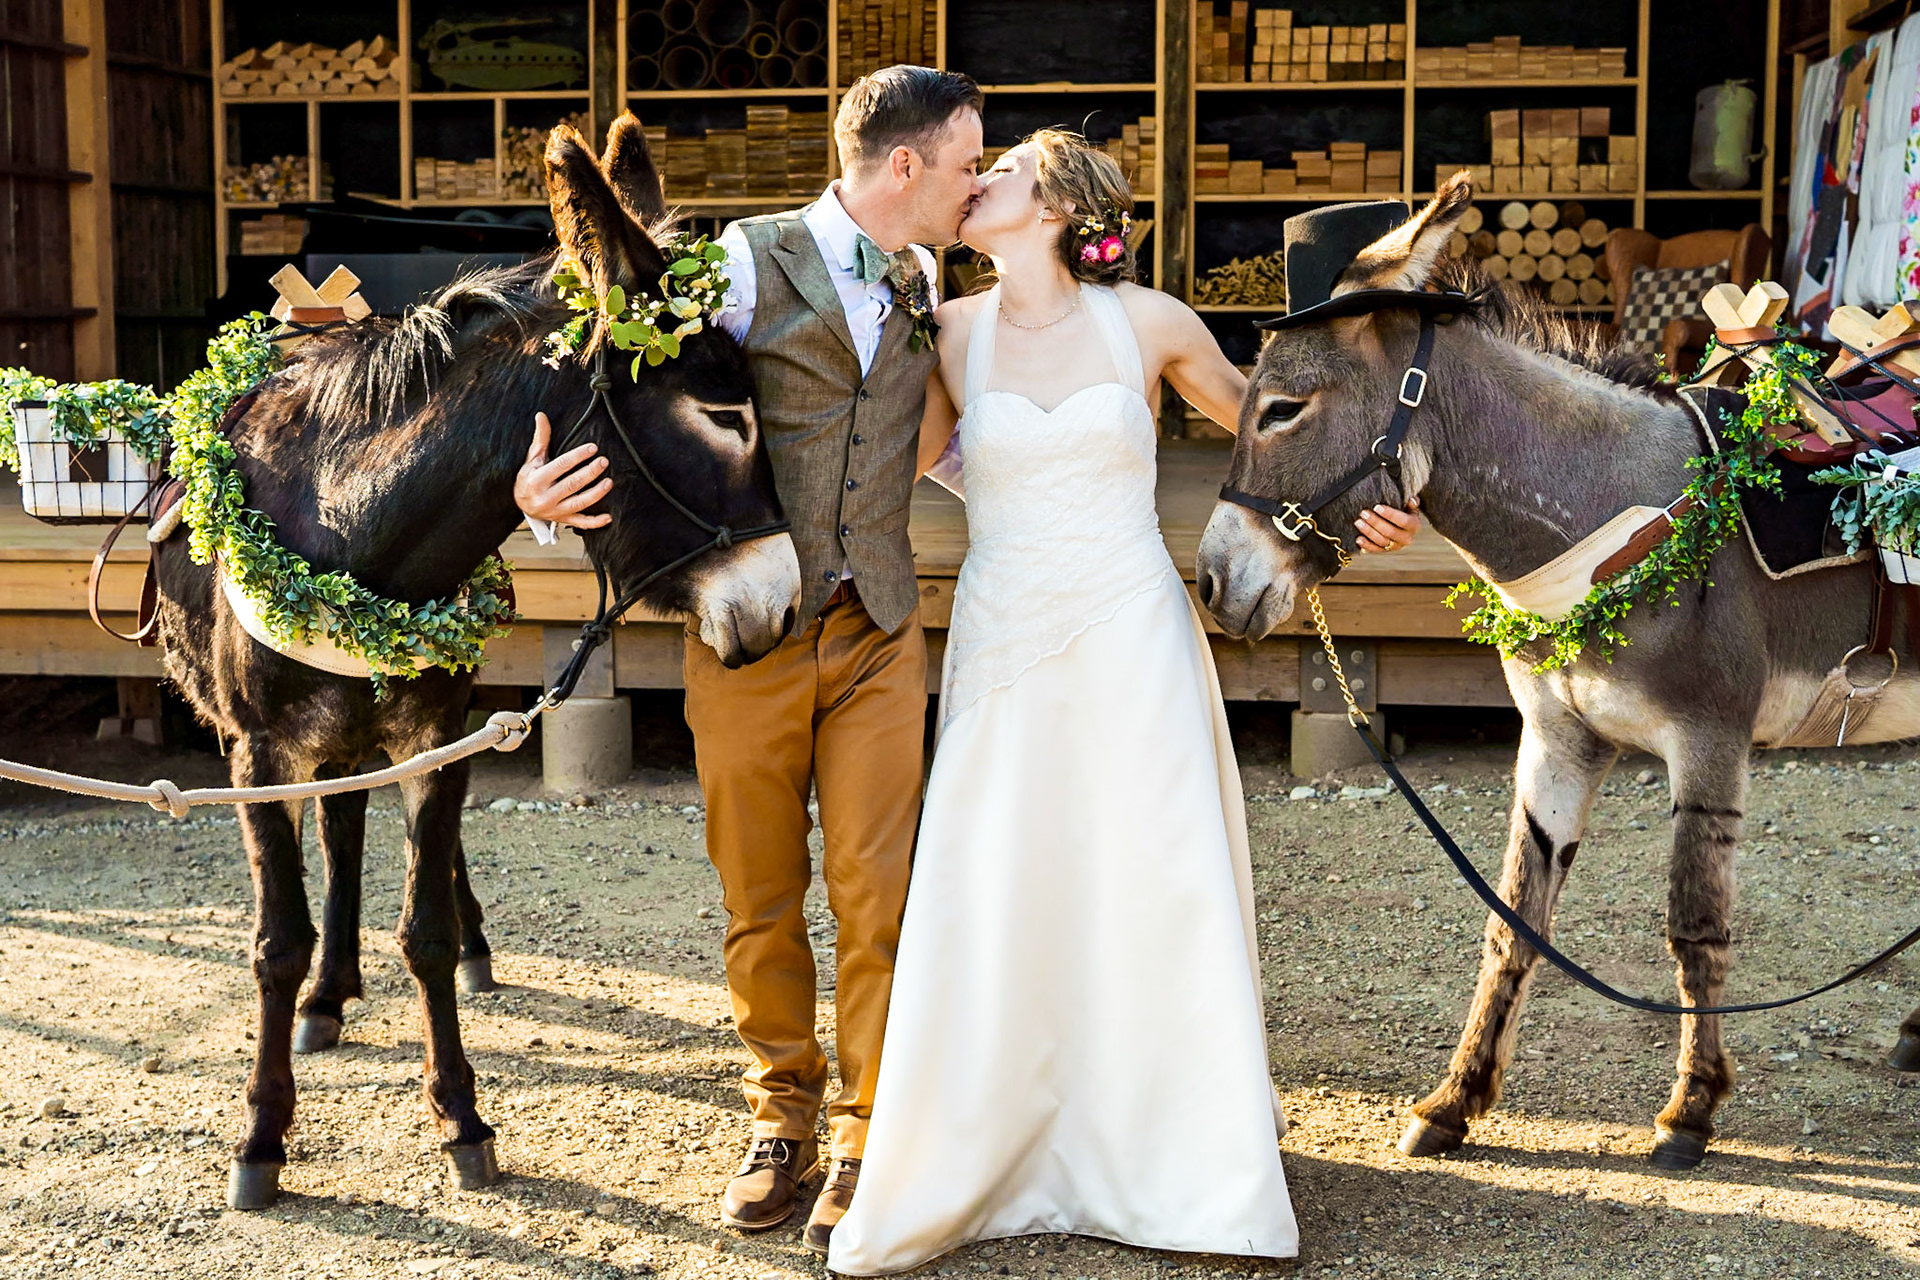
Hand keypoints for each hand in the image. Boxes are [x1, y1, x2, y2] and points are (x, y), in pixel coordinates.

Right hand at [515, 411, 610, 529]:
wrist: (519, 504)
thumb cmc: (528, 478)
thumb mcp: (531, 458)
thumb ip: (540, 438)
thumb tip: (541, 416)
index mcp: (536, 480)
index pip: (560, 466)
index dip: (577, 456)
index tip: (593, 448)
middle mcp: (545, 497)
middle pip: (572, 484)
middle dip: (590, 473)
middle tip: (604, 462)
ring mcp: (555, 511)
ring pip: (579, 503)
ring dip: (596, 494)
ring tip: (609, 482)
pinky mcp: (563, 520)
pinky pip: (580, 523)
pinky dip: (594, 523)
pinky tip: (608, 517)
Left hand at [1355, 499, 1420, 553]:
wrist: (1400, 523)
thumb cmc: (1403, 510)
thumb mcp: (1409, 505)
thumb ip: (1411, 502)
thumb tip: (1412, 500)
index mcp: (1414, 525)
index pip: (1403, 521)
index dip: (1390, 514)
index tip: (1376, 507)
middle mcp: (1407, 538)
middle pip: (1391, 532)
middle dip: (1376, 522)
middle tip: (1364, 513)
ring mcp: (1396, 546)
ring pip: (1382, 541)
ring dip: (1369, 532)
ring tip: (1358, 522)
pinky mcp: (1386, 550)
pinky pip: (1376, 549)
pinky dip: (1366, 545)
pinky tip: (1358, 539)